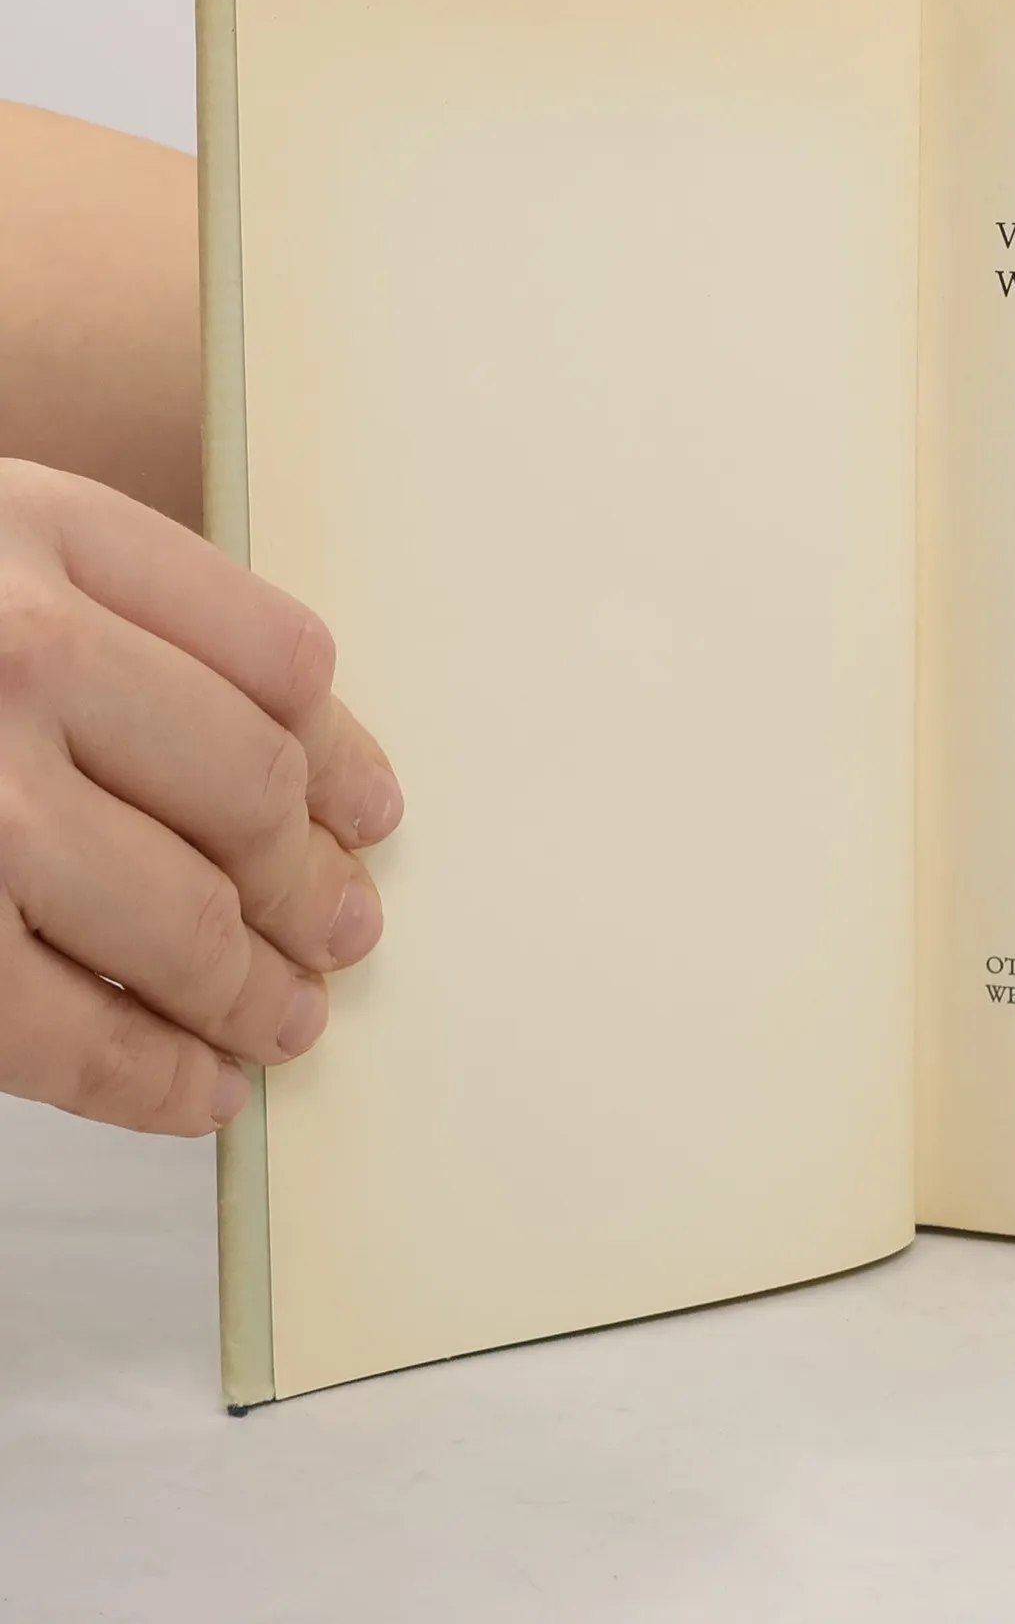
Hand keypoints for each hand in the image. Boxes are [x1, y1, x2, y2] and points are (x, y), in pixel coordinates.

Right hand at [0, 460, 400, 1132]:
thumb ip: (122, 618)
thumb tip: (314, 770)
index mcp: (45, 531)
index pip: (280, 662)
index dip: (344, 757)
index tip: (371, 815)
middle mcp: (10, 647)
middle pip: (250, 793)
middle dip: (312, 888)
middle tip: (346, 934)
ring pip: (182, 917)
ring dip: (255, 990)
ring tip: (288, 1020)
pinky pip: (60, 1031)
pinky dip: (151, 1076)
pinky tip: (197, 1092)